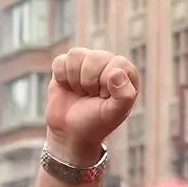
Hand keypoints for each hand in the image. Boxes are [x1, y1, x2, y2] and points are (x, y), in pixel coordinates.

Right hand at [46, 48, 140, 163]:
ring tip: (81, 92)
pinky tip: (68, 87)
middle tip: (92, 96)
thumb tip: (116, 72)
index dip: (106, 82)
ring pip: (76, 55)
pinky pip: (60, 60)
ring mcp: (86, 63)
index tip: (104, 97)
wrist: (71, 131)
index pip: (117, 64)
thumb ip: (124, 95)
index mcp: (126, 73)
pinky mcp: (66, 65)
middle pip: (95, 57)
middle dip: (89, 81)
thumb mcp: (114, 113)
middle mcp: (108, 63)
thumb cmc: (97, 122)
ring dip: (75, 79)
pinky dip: (61, 77)